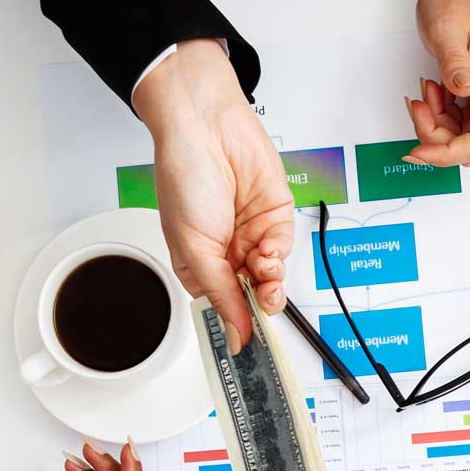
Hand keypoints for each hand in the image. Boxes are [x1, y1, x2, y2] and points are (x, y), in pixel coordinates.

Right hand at [133, 38, 293, 345]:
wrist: (205, 126)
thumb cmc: (184, 176)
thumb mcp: (194, 248)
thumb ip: (220, 294)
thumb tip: (236, 334)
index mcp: (199, 264)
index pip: (225, 307)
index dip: (239, 324)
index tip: (251, 344)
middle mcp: (227, 253)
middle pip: (253, 295)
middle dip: (261, 302)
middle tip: (262, 302)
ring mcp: (252, 235)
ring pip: (273, 276)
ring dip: (271, 279)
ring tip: (262, 268)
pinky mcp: (276, 217)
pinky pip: (285, 248)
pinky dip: (279, 254)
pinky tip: (267, 249)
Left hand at [407, 0, 469, 166]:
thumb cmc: (459, 6)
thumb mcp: (447, 32)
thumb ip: (455, 65)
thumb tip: (466, 89)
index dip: (445, 155)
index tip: (416, 152)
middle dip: (437, 133)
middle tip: (417, 103)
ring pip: (465, 137)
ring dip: (439, 122)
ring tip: (428, 89)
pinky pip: (464, 125)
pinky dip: (444, 115)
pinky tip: (437, 91)